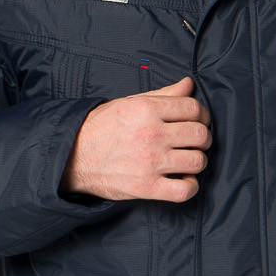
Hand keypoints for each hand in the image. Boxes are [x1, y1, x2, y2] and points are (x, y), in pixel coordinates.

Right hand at [60, 75, 211, 202]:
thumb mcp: (129, 103)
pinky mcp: (146, 187)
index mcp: (147, 109)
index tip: (199, 121)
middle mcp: (151, 133)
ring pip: (198, 161)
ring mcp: (150, 162)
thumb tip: (188, 84)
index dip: (202, 115)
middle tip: (194, 142)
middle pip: (200, 134)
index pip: (193, 108)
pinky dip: (190, 186)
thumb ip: (162, 94)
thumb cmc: (101, 127)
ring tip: (187, 160)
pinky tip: (183, 180)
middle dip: (203, 138)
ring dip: (197, 161)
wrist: (72, 156)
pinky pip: (185, 190)